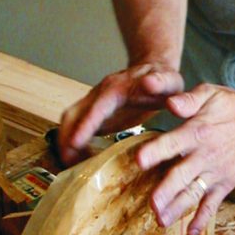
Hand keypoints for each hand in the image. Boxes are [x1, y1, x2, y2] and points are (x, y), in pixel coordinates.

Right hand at [58, 63, 183, 165]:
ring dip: (65, 142)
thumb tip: (149, 82)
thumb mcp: (169, 80)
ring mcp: (94, 102)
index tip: (74, 143)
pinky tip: (79, 159)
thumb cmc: (162, 79)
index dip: (84, 126)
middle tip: (69, 163)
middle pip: (73, 114)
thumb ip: (161, 81)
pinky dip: (72, 143)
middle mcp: (100, 93)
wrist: (154, 69)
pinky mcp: (94, 112)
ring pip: (70, 120)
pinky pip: (76, 126)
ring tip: (71, 165)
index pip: (96, 107)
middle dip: (66, 138)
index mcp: (117, 88)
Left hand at [135, 82, 234, 234]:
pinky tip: (191, 232)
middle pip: (181, 176)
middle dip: (165, 191)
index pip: (172, 144)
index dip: (155, 152)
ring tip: (162, 221)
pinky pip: (212, 204)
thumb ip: (188, 100)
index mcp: (196, 132)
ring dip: (178, 208)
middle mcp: (204, 155)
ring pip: (193, 193)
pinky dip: (202, 219)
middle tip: (152, 204)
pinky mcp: (225, 183)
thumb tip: (170, 103)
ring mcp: (215, 172)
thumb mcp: (209, 93)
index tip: (140, 160)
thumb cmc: (231, 105)